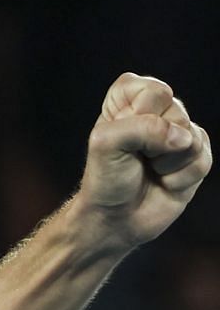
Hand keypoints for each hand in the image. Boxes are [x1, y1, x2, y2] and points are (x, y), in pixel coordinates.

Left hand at [70, 72, 212, 248]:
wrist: (116, 218)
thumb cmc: (106, 179)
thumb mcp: (106, 144)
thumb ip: (140, 127)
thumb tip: (183, 138)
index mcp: (129, 98)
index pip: (153, 91)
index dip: (138, 117)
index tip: (119, 135)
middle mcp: (157, 111)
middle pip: (177, 113)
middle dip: (154, 143)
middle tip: (137, 157)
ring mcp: (179, 133)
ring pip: (193, 138)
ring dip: (167, 163)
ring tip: (150, 170)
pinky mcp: (196, 155)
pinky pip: (203, 160)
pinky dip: (180, 178)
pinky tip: (165, 182)